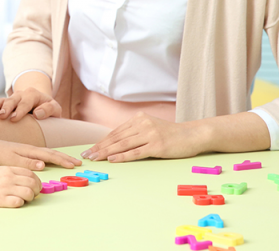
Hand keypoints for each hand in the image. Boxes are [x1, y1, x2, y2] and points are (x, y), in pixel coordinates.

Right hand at [0, 87, 61, 121]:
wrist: (43, 104)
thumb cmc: (49, 110)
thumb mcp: (55, 109)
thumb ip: (49, 110)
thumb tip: (38, 114)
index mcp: (33, 94)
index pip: (26, 102)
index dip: (20, 110)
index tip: (14, 119)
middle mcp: (22, 94)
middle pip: (13, 100)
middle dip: (6, 107)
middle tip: (1, 116)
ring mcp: (13, 98)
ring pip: (2, 100)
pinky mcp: (6, 103)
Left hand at [0, 138, 81, 169]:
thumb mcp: (11, 161)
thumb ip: (27, 163)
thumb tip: (43, 164)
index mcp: (30, 150)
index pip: (50, 155)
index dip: (62, 160)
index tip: (74, 165)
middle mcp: (32, 148)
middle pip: (53, 152)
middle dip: (66, 157)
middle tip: (78, 162)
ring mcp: (29, 149)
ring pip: (49, 152)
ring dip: (60, 156)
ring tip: (70, 161)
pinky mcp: (26, 151)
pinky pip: (44, 153)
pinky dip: (52, 156)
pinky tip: (53, 158)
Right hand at [0, 166, 40, 207]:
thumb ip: (12, 174)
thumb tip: (27, 181)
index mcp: (9, 169)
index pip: (31, 174)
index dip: (37, 181)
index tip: (36, 187)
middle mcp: (8, 177)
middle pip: (33, 183)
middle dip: (36, 190)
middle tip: (33, 195)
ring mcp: (4, 188)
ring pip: (29, 193)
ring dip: (30, 198)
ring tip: (24, 200)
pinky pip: (18, 202)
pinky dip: (20, 203)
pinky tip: (15, 203)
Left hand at [80, 112, 202, 161]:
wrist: (192, 135)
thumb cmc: (171, 134)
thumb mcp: (151, 128)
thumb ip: (135, 132)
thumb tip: (116, 144)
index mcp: (139, 119)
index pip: (115, 132)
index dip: (101, 141)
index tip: (90, 149)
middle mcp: (142, 124)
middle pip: (116, 138)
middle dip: (100, 147)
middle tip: (87, 155)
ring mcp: (150, 134)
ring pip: (123, 144)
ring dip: (107, 152)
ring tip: (95, 158)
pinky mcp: (157, 145)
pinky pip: (136, 151)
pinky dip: (122, 156)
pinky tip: (112, 159)